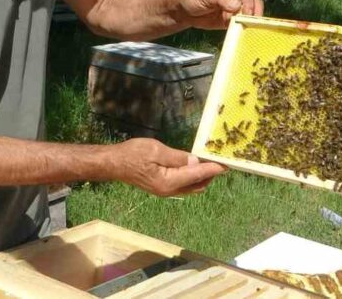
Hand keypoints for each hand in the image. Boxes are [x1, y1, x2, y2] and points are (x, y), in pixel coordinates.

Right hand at [112, 138, 228, 196]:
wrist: (114, 164)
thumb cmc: (132, 154)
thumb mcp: (156, 150)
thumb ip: (177, 157)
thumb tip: (196, 161)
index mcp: (169, 182)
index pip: (197, 175)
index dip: (213, 169)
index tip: (226, 164)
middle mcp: (170, 190)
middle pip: (197, 185)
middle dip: (211, 174)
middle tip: (221, 161)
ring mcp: (166, 191)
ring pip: (192, 187)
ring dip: (203, 177)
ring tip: (211, 163)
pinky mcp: (163, 187)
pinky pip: (184, 185)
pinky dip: (193, 177)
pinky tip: (195, 167)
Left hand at [175, 0, 261, 29]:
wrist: (185, 11)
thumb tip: (236, 5)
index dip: (249, 1)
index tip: (247, 12)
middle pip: (253, 2)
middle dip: (253, 12)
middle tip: (249, 21)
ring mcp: (236, 8)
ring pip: (251, 14)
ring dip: (249, 21)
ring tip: (244, 27)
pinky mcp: (233, 20)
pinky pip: (243, 24)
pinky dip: (243, 28)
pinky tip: (241, 32)